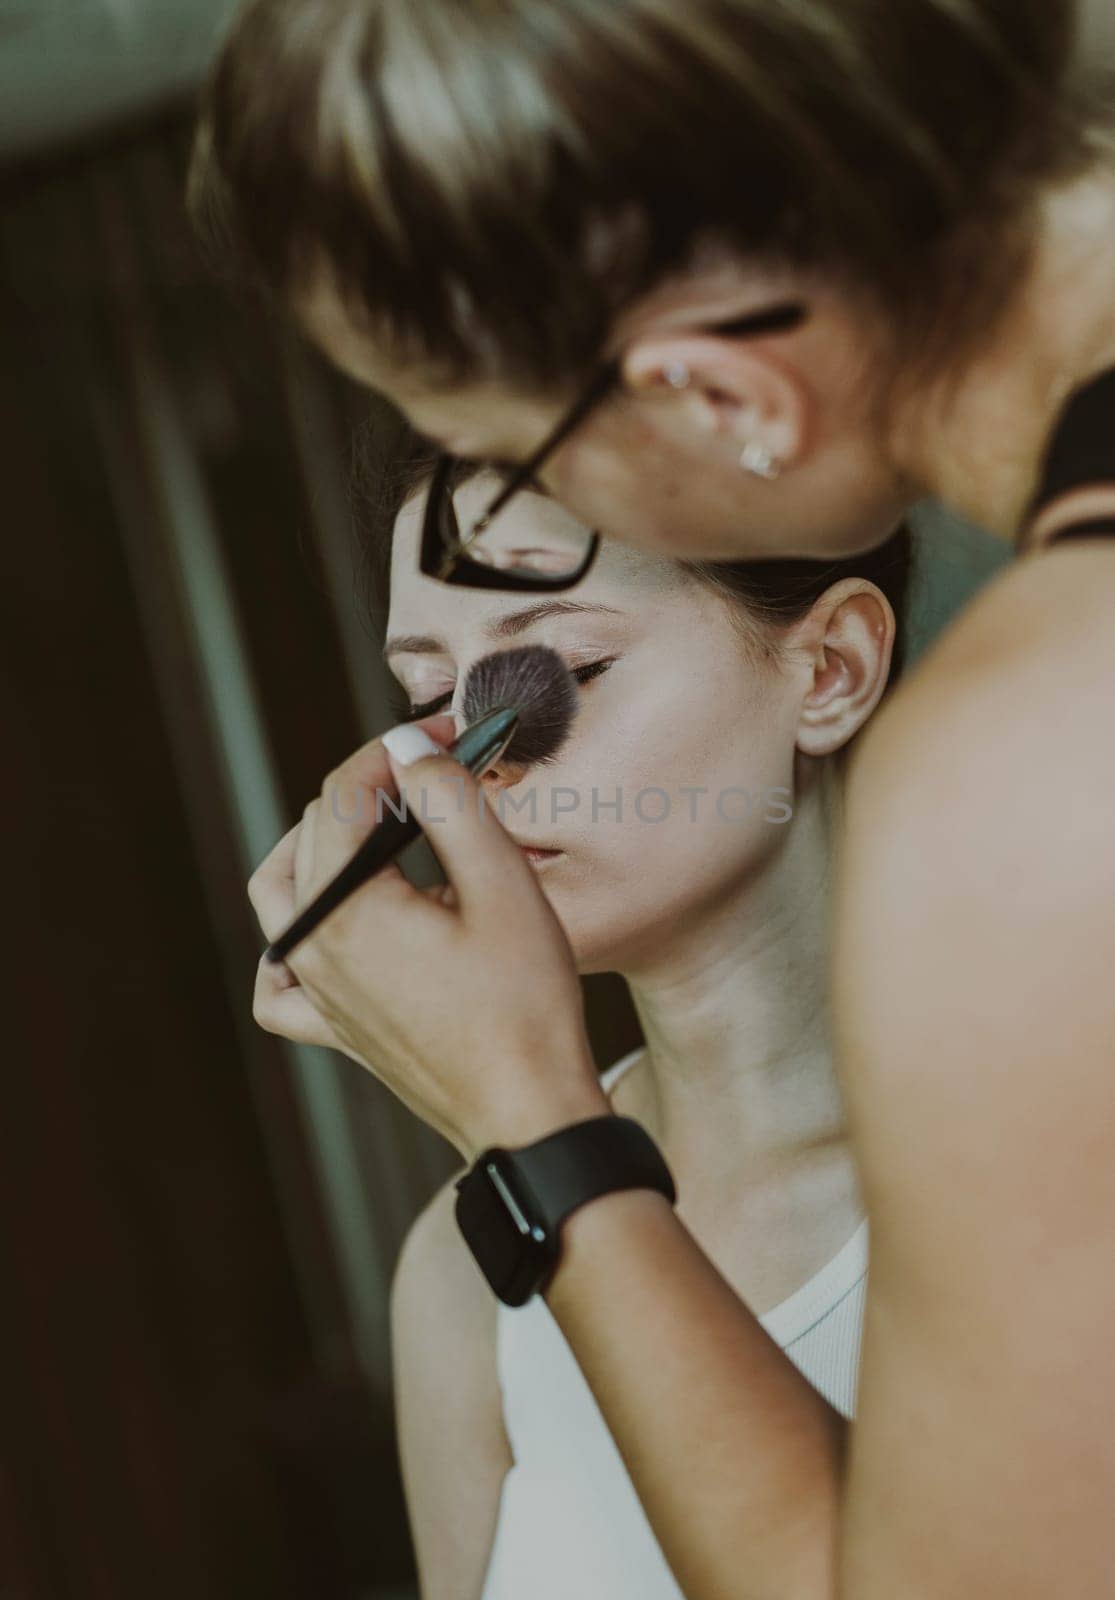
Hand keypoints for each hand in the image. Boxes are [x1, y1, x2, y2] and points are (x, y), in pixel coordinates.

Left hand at [248, 717, 608, 1156]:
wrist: (529, 1114)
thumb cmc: (526, 1005)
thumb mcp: (502, 885)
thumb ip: (449, 801)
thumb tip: (405, 744)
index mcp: (346, 908)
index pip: (346, 793)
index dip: (397, 748)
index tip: (449, 734)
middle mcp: (313, 949)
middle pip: (314, 832)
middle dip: (371, 786)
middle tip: (437, 771)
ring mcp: (317, 994)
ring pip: (279, 892)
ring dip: (320, 845)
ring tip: (380, 827)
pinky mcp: (335, 1030)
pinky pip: (281, 980)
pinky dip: (292, 942)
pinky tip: (332, 927)